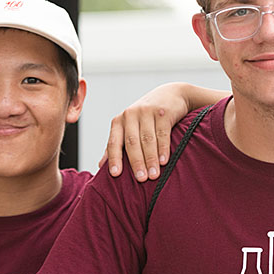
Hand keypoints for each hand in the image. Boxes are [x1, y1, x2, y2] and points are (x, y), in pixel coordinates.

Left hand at [101, 82, 222, 180]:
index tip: (115, 175)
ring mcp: (147, 112)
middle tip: (141, 179)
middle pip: (132, 142)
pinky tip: (164, 161)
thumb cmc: (147, 116)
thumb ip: (116, 144)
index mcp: (119, 121)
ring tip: (154, 175)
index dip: (114, 158)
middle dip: (136, 162)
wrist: (172, 94)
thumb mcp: (129, 126)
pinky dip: (163, 148)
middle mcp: (131, 115)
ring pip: (147, 139)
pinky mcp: (163, 112)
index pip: (114, 142)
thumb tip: (101, 165)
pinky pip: (162, 133)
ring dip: (151, 159)